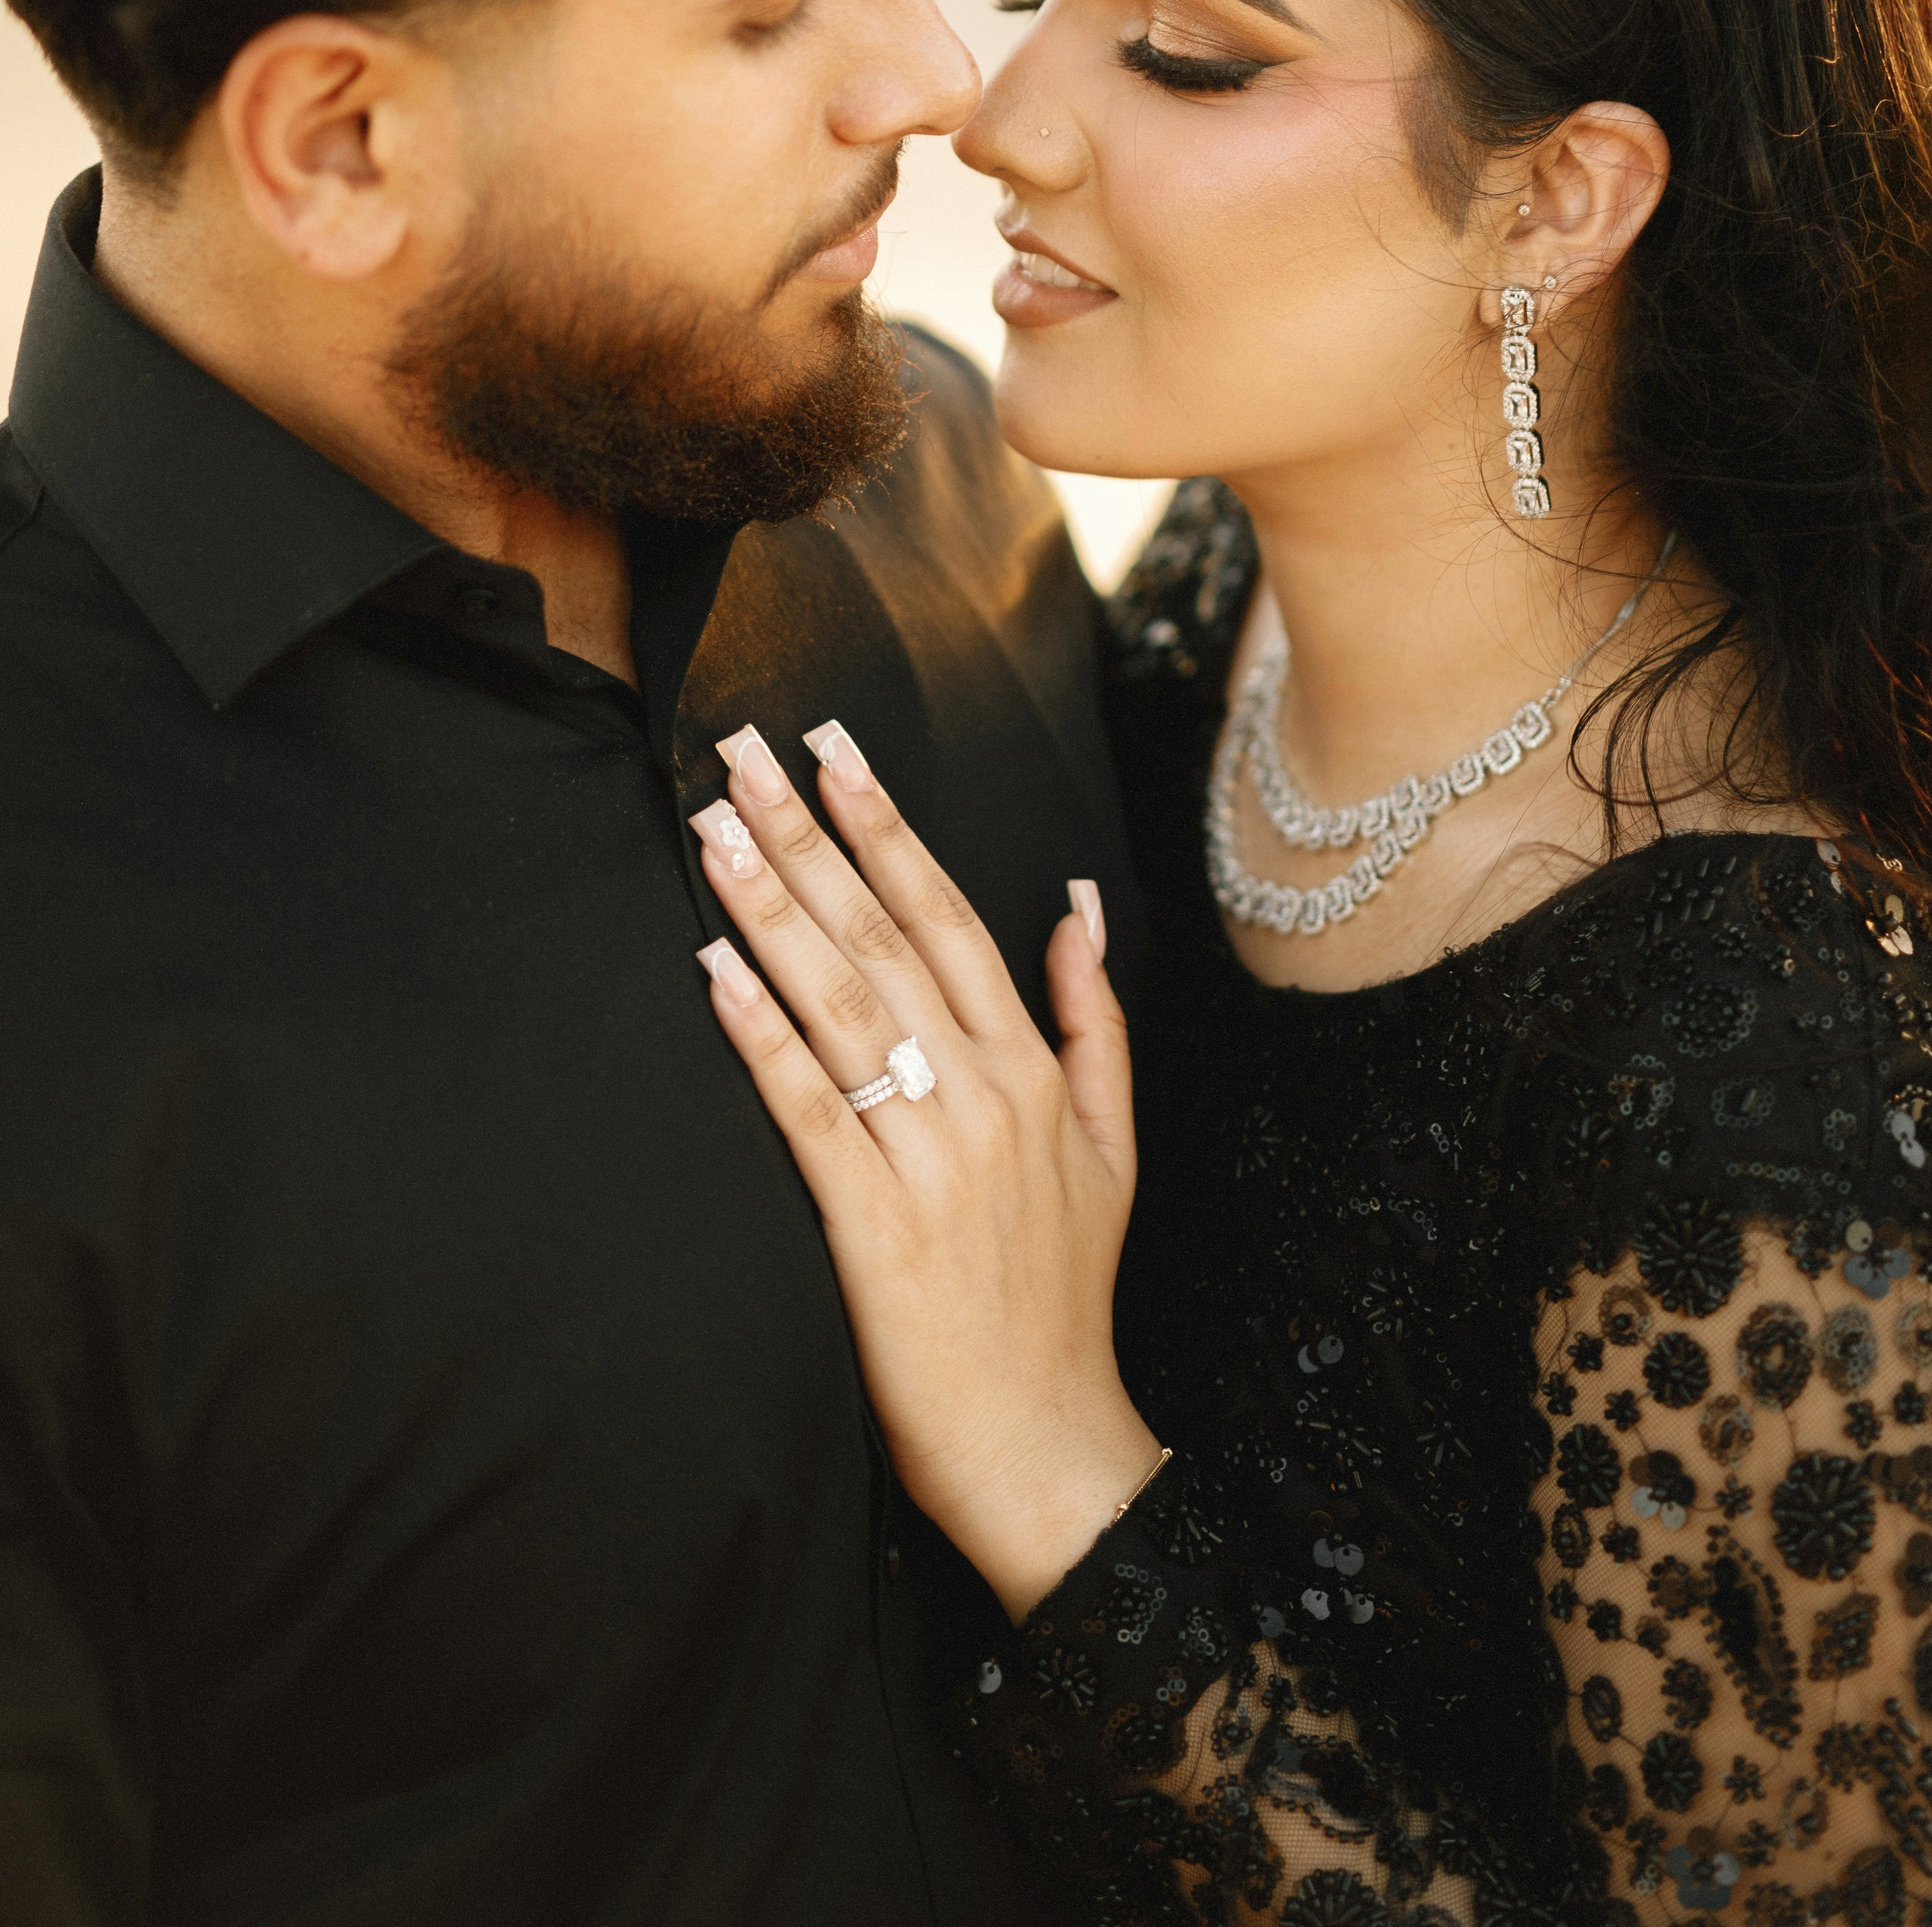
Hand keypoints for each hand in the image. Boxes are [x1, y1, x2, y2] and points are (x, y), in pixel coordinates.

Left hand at [688, 719, 1158, 1622]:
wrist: (1049, 1446)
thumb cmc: (1064, 1296)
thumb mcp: (1111, 1147)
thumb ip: (1094, 1022)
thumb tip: (1078, 907)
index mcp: (1031, 1069)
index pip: (947, 915)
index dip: (885, 825)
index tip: (833, 747)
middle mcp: (983, 1096)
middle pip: (883, 937)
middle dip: (808, 835)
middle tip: (741, 751)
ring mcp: (931, 1160)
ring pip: (842, 1005)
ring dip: (772, 910)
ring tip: (714, 831)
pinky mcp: (874, 1229)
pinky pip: (811, 1113)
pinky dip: (763, 1038)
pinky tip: (714, 973)